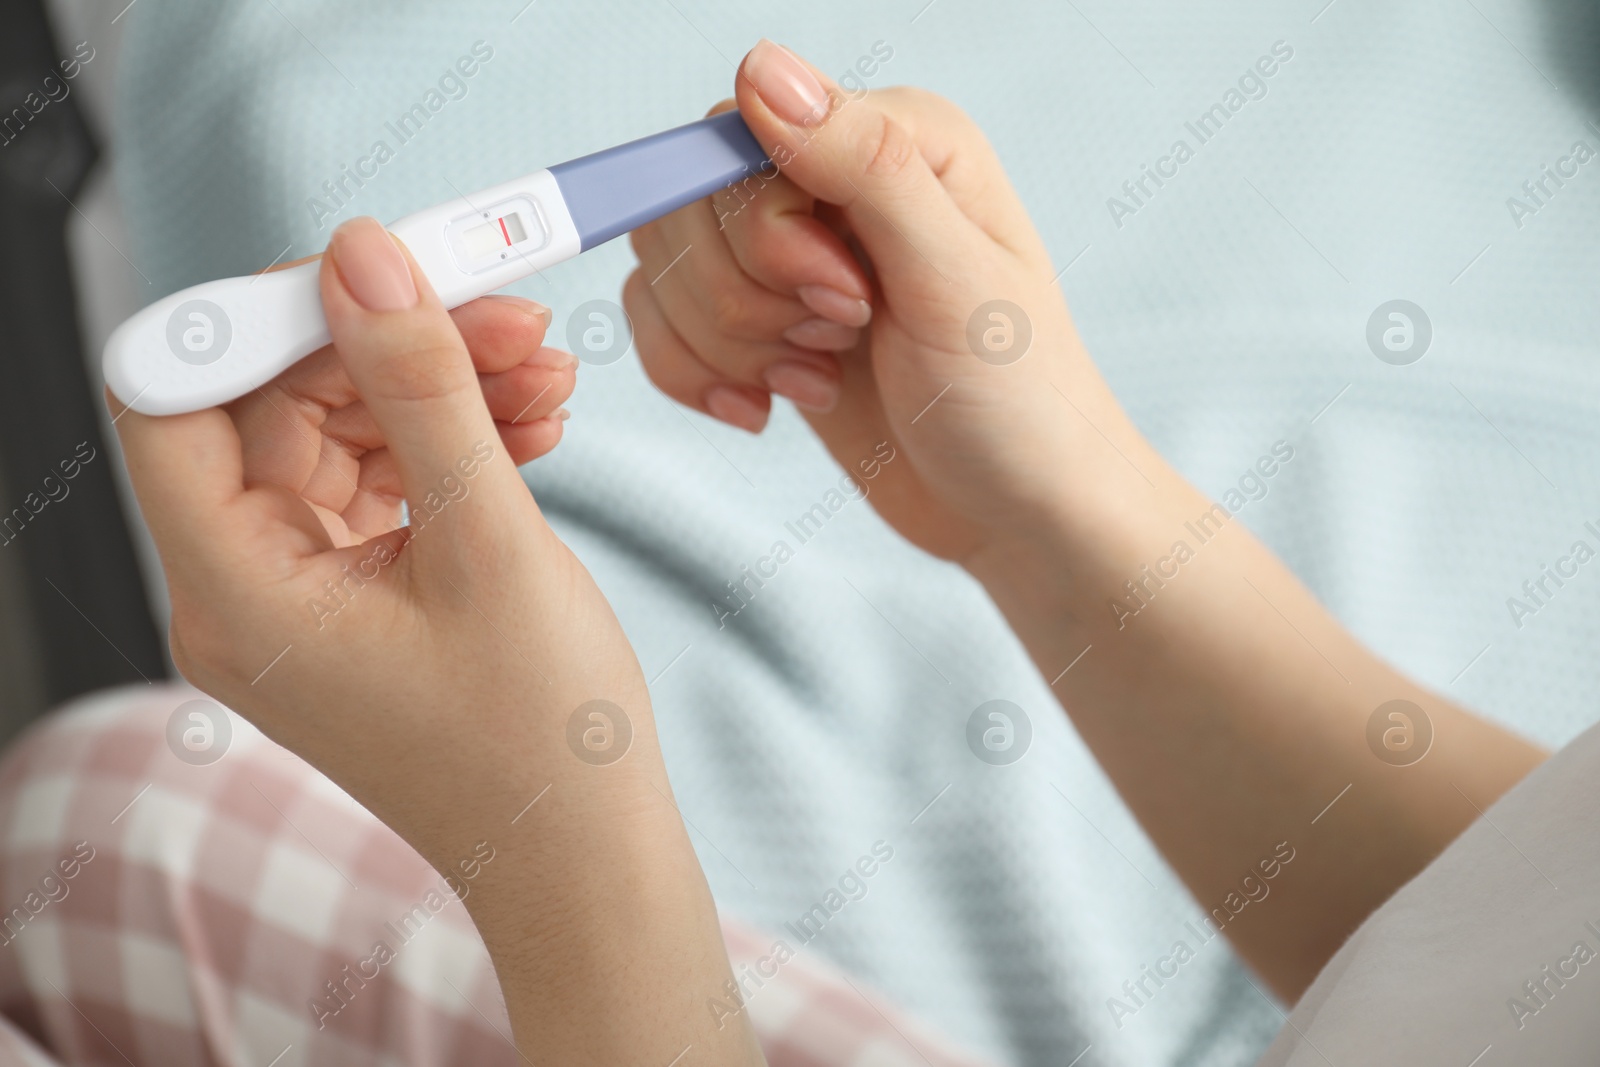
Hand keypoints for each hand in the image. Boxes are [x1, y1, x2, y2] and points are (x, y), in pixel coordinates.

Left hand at [112, 218, 760, 1063]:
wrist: (584, 857)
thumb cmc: (539, 739)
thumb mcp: (488, 542)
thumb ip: (421, 387)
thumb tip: (362, 254)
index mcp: (237, 592)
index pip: (175, 402)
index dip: (256, 319)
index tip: (368, 272)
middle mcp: (244, 593)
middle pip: (276, 406)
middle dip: (390, 344)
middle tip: (506, 313)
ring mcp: (301, 598)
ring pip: (341, 436)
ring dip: (439, 387)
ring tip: (545, 374)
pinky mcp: (355, 599)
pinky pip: (381, 484)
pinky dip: (450, 443)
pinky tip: (531, 427)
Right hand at [626, 41, 1166, 563]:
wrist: (1016, 509)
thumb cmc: (1016, 399)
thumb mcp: (953, 279)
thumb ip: (863, 166)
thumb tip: (760, 67)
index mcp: (895, 140)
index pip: (743, 141)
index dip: (768, 236)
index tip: (847, 304)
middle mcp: (833, 180)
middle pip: (692, 206)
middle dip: (751, 302)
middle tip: (845, 340)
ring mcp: (788, 253)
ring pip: (667, 265)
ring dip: (731, 344)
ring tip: (823, 375)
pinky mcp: (758, 318)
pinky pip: (660, 319)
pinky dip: (698, 374)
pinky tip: (771, 404)